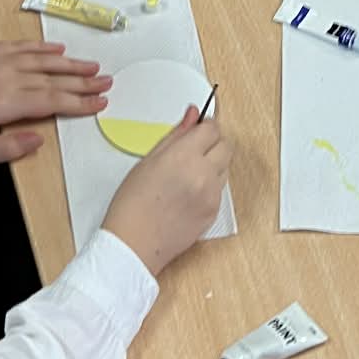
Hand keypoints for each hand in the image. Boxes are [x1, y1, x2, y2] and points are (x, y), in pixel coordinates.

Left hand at [0, 40, 108, 163]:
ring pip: (42, 60)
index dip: (79, 103)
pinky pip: (22, 47)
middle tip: (106, 82)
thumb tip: (39, 139)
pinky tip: (59, 50)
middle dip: (83, 82)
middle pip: (53, 79)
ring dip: (70, 64)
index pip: (52, 101)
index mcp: (3, 101)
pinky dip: (43, 48)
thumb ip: (10, 148)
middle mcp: (3, 76)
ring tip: (92, 67)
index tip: (100, 102)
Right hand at [104, 109, 232, 276]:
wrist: (134, 244)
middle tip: (194, 149)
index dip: (205, 126)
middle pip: (226, 145)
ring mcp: (212, 194)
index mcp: (184, 156)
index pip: (212, 128)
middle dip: (213, 142)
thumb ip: (175, 135)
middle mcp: (204, 174)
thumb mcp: (147, 161)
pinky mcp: (214, 211)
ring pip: (226, 167)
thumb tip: (193, 115)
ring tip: (187, 174)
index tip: (198, 129)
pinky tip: (188, 192)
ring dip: (214, 163)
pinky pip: (220, 188)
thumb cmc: (132, 204)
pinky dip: (210, 185)